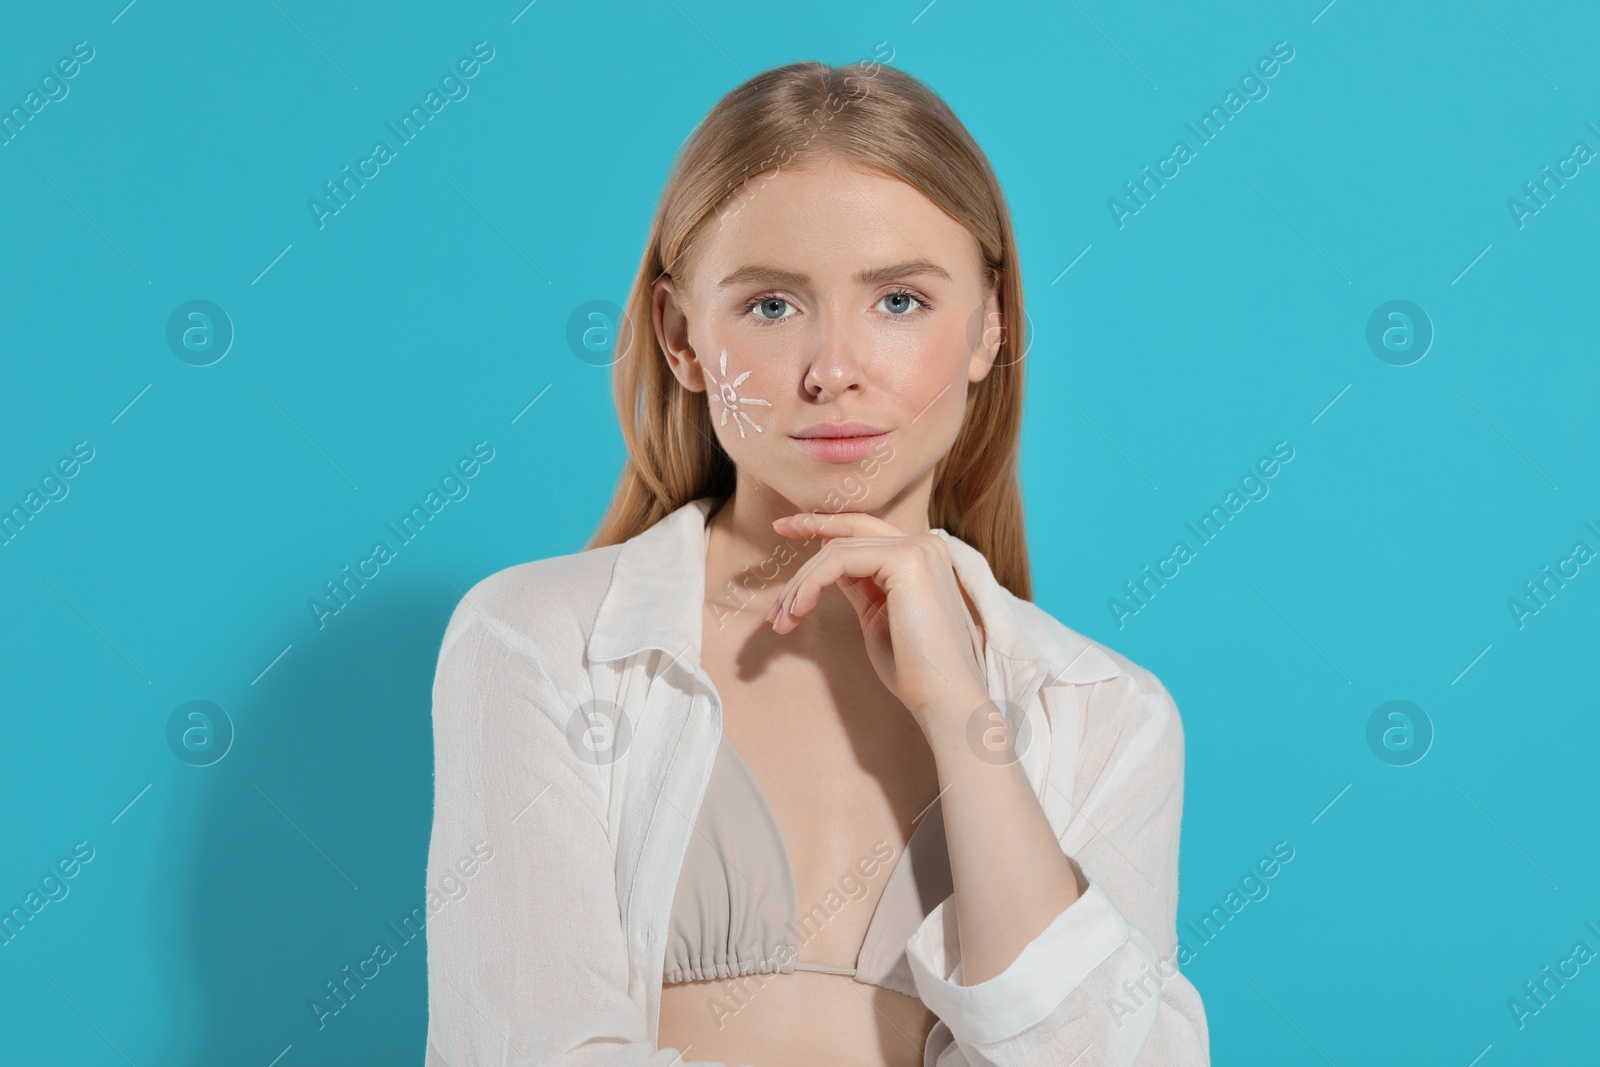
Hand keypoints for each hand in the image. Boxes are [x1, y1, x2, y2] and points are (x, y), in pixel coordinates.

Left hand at [765, 510, 989, 739]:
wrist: (944, 697)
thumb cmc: (912, 669)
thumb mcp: (878, 616)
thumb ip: (861, 585)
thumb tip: (831, 564)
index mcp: (921, 556)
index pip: (864, 529)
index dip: (823, 524)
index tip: (786, 527)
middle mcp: (924, 545)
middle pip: (848, 533)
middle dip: (806, 532)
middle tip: (774, 542)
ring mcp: (917, 549)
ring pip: (837, 550)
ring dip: (801, 585)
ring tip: (783, 619)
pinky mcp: (906, 561)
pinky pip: (839, 562)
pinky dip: (811, 585)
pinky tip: (798, 610)